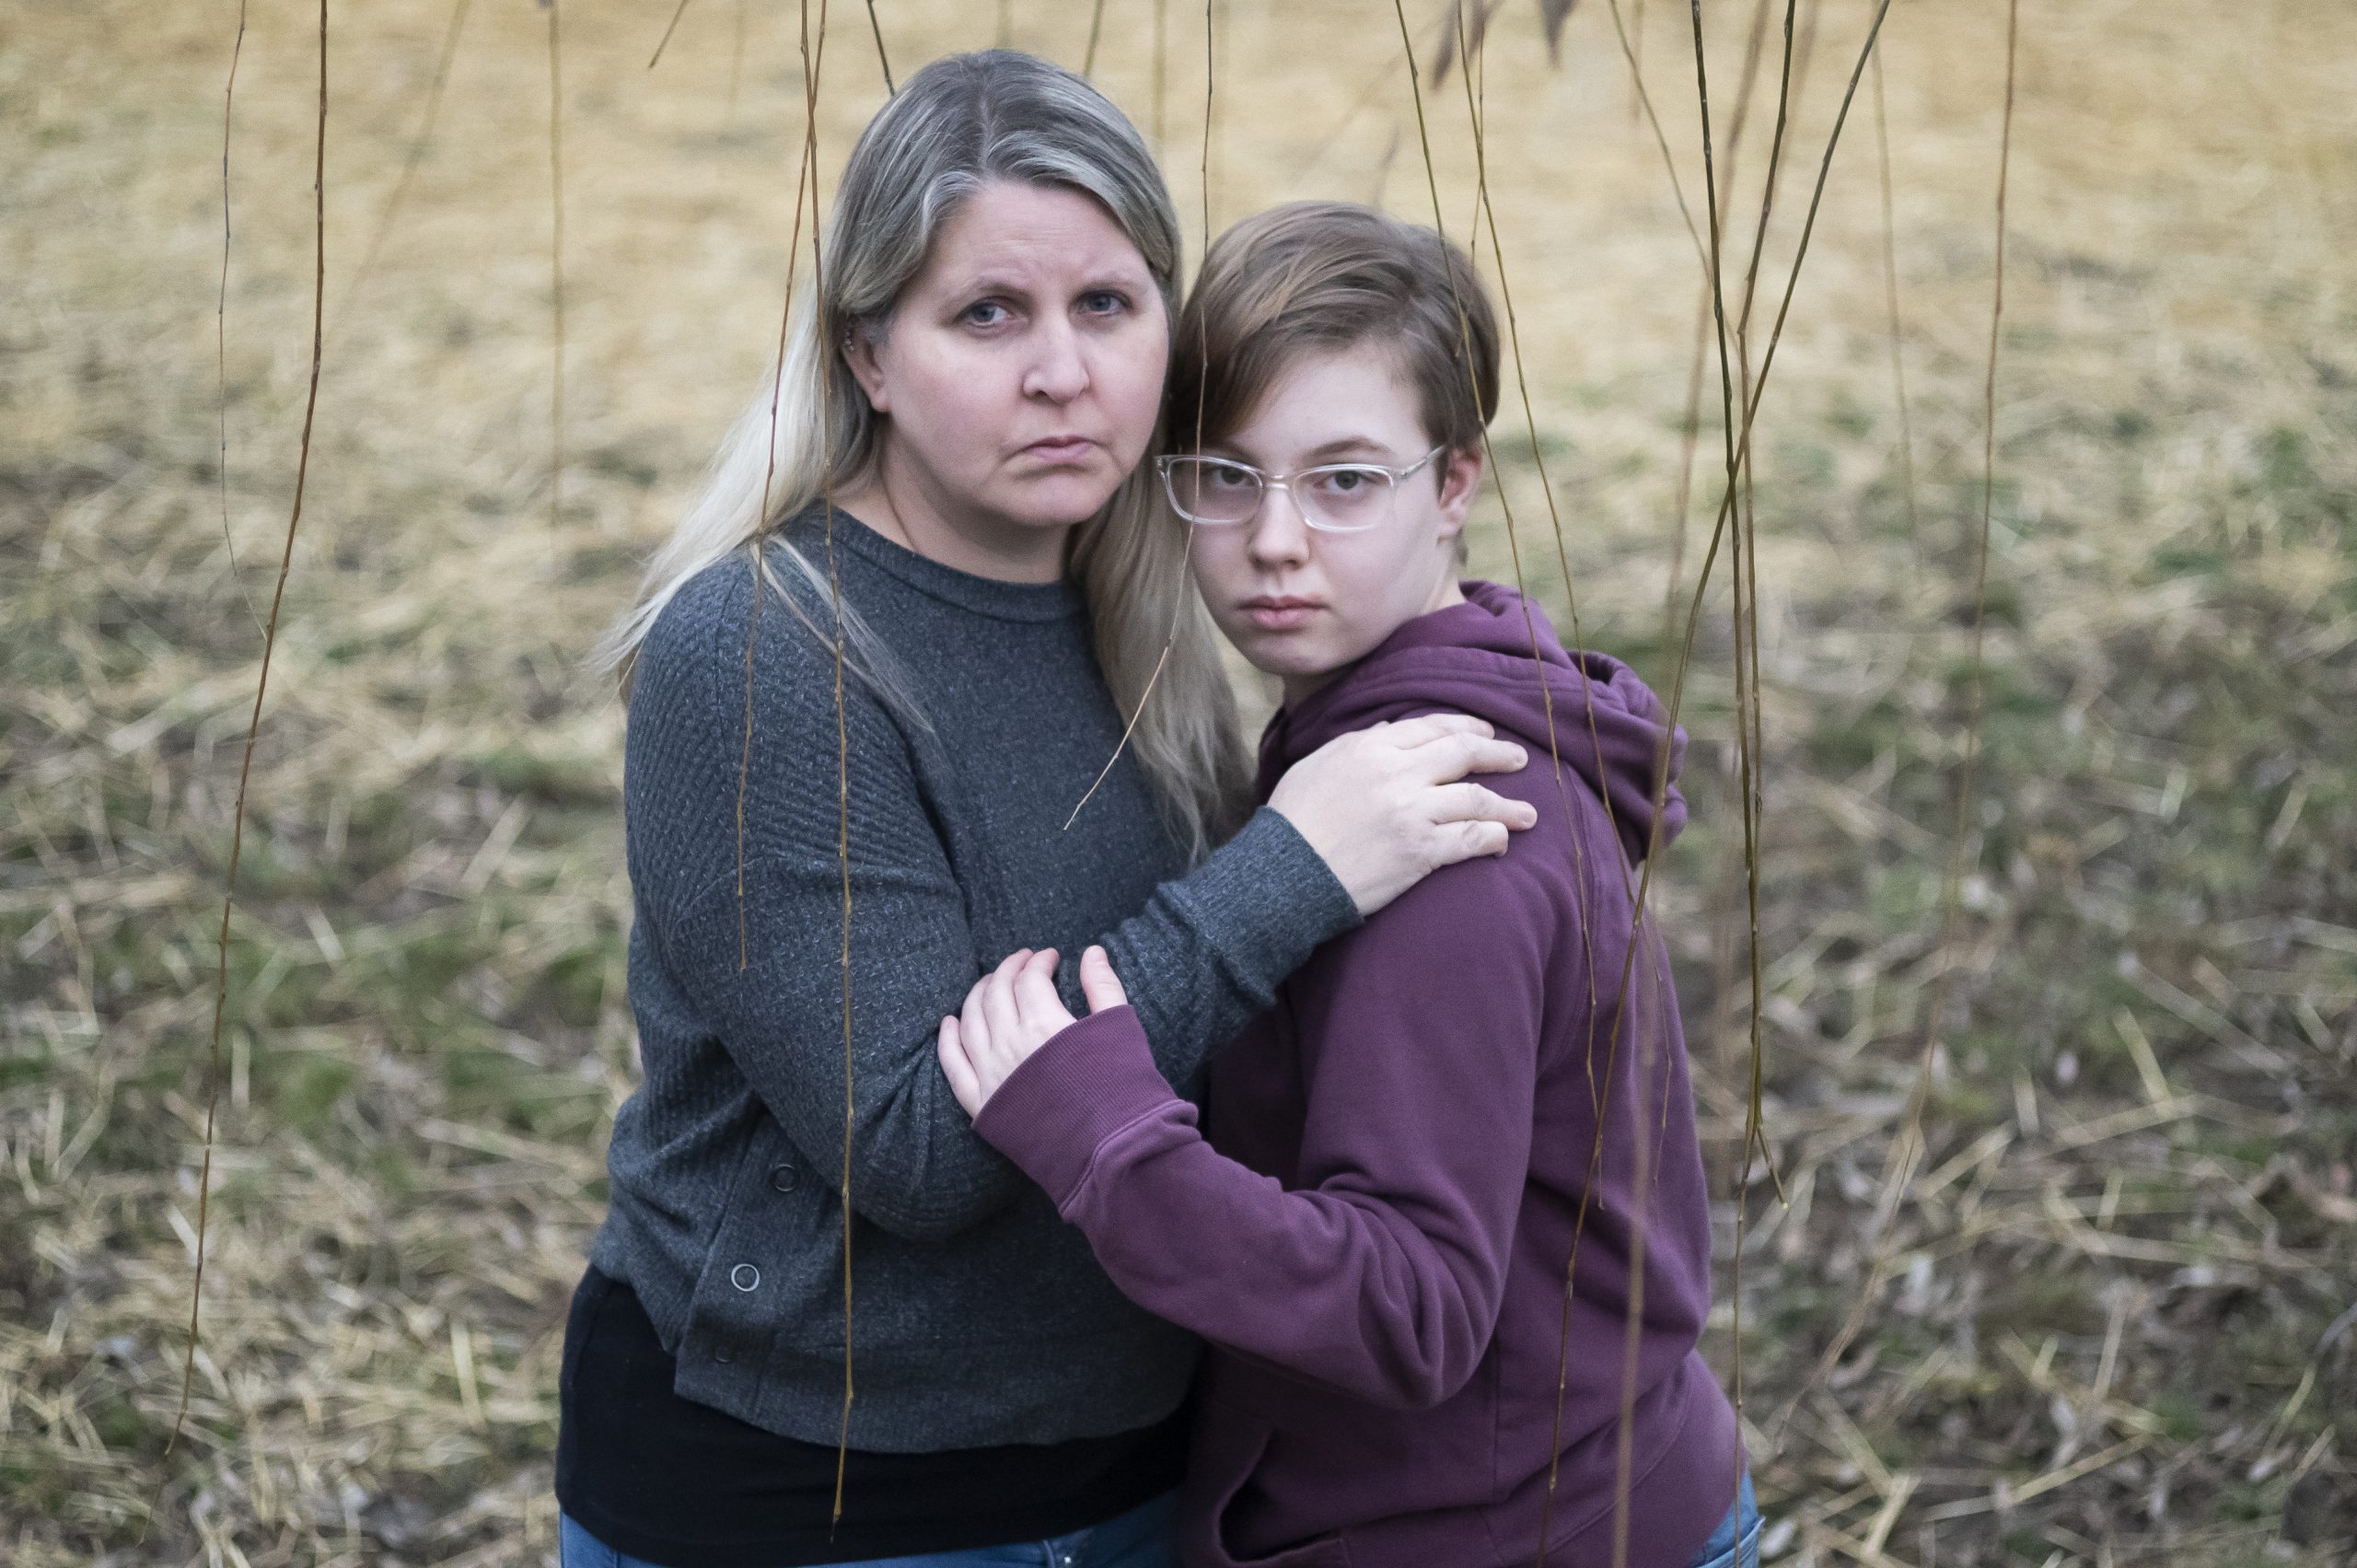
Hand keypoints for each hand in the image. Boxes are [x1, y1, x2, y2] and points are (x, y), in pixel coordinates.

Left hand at [937, 945, 1130, 1116]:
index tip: (1050, 957)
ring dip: (978, 995)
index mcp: (1044, 1024)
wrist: (1112, 1154)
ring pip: (970, 1021)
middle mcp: (1010, 1046)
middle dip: (1008, 970)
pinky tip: (950, 1023)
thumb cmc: (1125, 1091)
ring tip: (991, 983)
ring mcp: (991, 1076)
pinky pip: (953, 1065)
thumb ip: (1103, 986)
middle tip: (1021, 962)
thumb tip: (1092, 951)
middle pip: (996, 993)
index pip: (1030, 980)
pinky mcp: (982, 1105)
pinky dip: (948, 1039)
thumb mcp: (1121, 1029)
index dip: (1040, 962)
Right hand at [1268, 713, 1538, 916]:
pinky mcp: (1420, 851)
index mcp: (1369, 746)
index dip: (1466, 727)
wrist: (1284, 874)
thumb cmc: (1292, 821)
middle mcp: (1396, 772)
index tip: (1485, 731)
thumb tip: (1396, 730)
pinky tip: (1502, 842)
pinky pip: (1471, 839)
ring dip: (1508, 805)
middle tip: (1519, 759)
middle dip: (1497, 754)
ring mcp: (1411, 812)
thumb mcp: (1317, 765)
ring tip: (1527, 814)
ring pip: (1476, 798)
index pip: (1431, 727)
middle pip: (1463, 753)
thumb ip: (1358, 744)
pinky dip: (1493, 838)